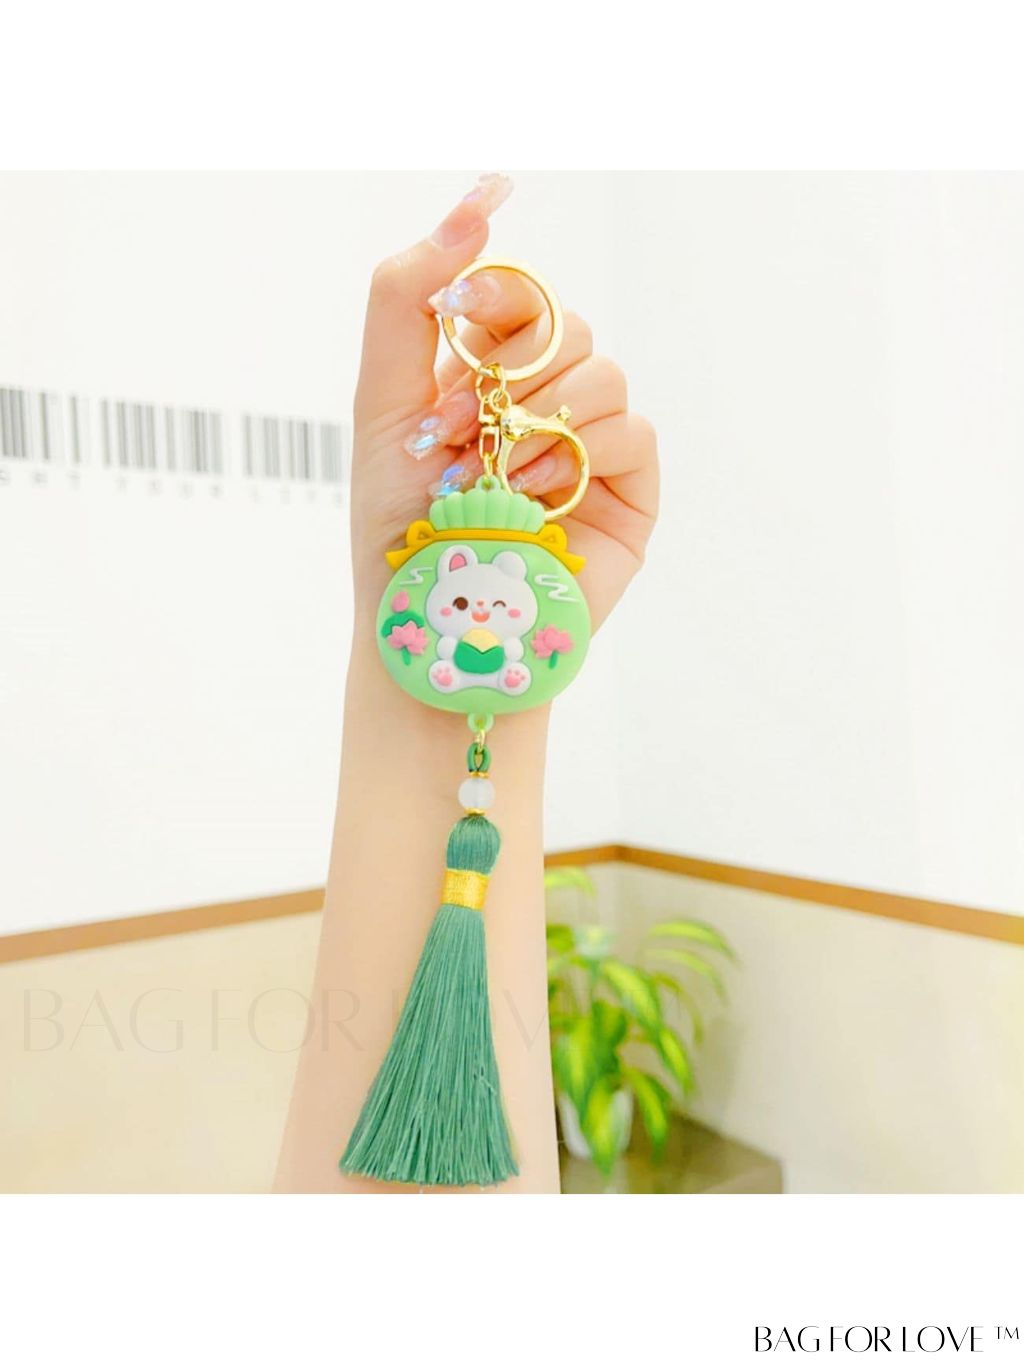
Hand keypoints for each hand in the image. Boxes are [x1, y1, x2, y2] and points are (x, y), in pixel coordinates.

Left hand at [351, 174, 657, 629]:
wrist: (435, 618)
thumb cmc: (398, 523)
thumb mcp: (380, 399)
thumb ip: (403, 297)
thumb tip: (475, 205)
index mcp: (485, 372)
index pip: (516, 292)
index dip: (495, 290)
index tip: (458, 310)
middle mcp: (543, 400)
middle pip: (565, 323)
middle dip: (509, 370)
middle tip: (462, 427)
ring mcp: (590, 444)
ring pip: (603, 370)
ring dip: (539, 418)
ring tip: (496, 475)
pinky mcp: (630, 491)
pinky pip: (634, 429)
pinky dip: (581, 452)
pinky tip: (538, 493)